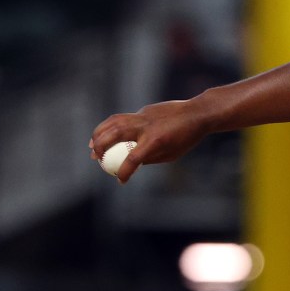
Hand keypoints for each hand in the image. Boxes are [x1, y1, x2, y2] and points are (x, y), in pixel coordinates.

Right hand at [89, 99, 210, 182]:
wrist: (197, 113)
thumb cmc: (187, 137)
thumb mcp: (171, 154)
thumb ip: (150, 158)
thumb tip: (133, 163)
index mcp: (155, 141)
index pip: (132, 159)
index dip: (124, 172)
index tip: (120, 179)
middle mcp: (146, 127)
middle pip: (115, 135)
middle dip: (100, 147)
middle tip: (95, 158)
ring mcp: (143, 116)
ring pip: (114, 122)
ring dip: (99, 134)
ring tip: (92, 145)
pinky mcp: (143, 111)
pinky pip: (123, 118)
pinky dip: (110, 126)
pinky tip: (106, 134)